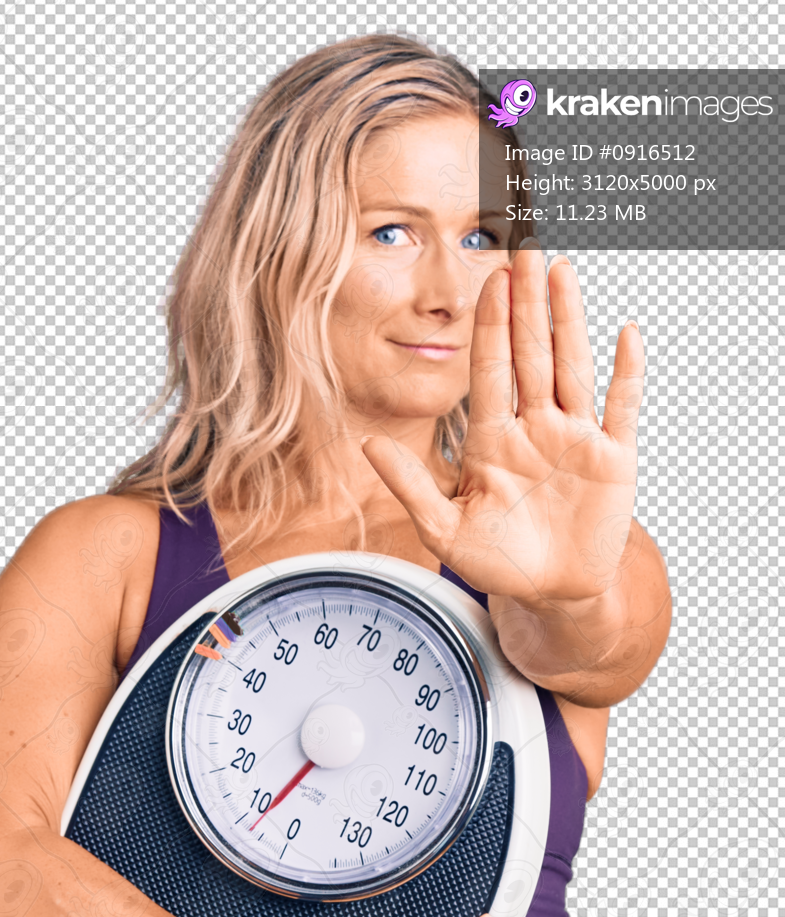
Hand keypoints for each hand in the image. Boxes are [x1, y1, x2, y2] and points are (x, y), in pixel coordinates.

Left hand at [361, 246, 644, 605]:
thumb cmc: (498, 562)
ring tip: (562, 270)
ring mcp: (575, 438)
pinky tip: (625, 333)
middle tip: (525, 248)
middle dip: (527, 304)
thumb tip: (366, 445)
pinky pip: (622, 407)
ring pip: (572, 366)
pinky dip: (626, 373)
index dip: (491, 326)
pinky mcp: (613, 458)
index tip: (489, 280)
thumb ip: (409, 485)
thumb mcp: (444, 528)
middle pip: (531, 354)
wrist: (549, 594)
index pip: (491, 370)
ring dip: (569, 319)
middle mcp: (535, 428)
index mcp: (494, 439)